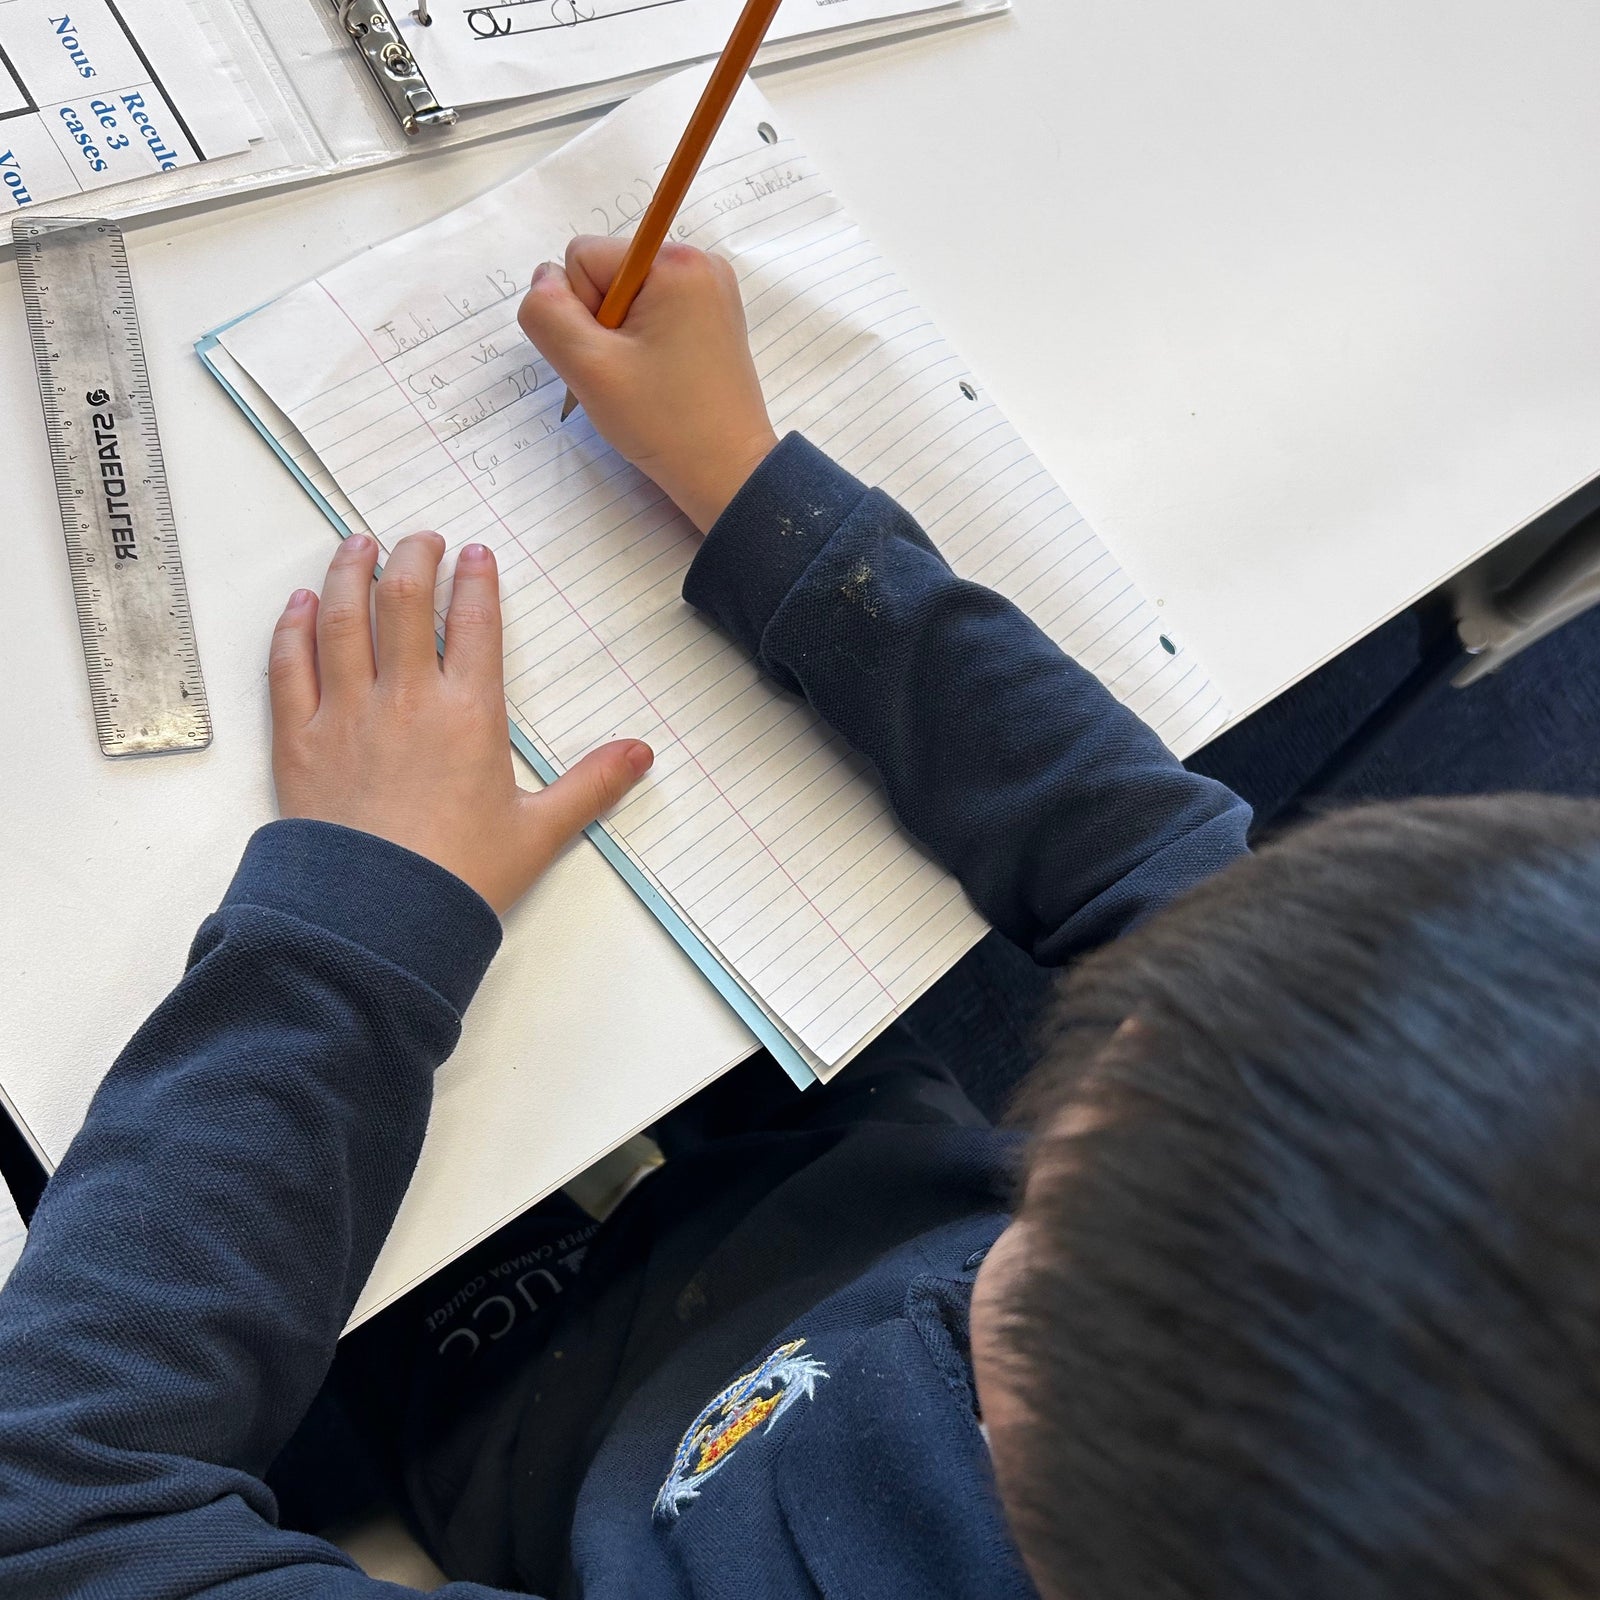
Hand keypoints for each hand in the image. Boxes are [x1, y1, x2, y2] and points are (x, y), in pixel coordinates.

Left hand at [268, 531, 652, 914]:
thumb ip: (591, 784)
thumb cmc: (457, 878)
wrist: (377, 921)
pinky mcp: (299, 740)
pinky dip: (293, 627)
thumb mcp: (539, 831)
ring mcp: (345, 714)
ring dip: (349, 572)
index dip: (476, 580)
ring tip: (358, 545)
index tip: (474, 556)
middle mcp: (405, 700)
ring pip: (341, 618)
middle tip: (420, 539)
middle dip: (413, 557)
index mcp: (468, 715)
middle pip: (404, 600)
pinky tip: (299, 605)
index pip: (475, 624)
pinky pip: (289, 666)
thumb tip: (640, 755)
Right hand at [518, 235, 779, 533]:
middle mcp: (699, 263)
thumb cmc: (664, 423)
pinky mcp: (712, 320)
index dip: (580, 312)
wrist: (728, 474)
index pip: (583, 258)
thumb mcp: (588, 366)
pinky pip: (652, 315)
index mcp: (675, 262)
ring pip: (625, 298)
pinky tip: (658, 378)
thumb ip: (547, 312)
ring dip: (619, 339)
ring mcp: (710, 292)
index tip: (612, 357)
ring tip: (645, 380)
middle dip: (601, 325)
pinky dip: (642, 345)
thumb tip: (544, 279)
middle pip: (606, 274)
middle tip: (629, 374)